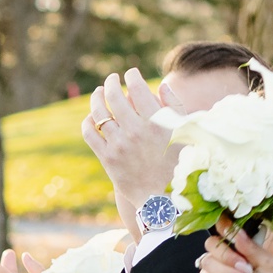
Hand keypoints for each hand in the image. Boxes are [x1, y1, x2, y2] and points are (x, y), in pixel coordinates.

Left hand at [81, 69, 175, 214]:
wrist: (163, 198)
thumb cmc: (178, 163)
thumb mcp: (184, 133)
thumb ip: (174, 106)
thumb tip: (160, 84)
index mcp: (157, 122)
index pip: (138, 88)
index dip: (132, 76)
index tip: (131, 73)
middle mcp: (136, 131)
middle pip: (115, 96)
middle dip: (112, 82)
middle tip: (113, 78)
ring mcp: (119, 145)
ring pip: (99, 113)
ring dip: (97, 97)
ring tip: (99, 92)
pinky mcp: (107, 159)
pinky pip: (90, 134)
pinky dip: (88, 121)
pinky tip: (91, 117)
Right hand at [195, 223, 272, 272]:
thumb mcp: (266, 263)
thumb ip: (253, 247)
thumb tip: (238, 233)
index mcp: (235, 243)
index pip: (222, 226)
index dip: (223, 225)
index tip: (231, 230)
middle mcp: (219, 253)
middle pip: (211, 243)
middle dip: (227, 256)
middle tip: (244, 268)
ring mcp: (210, 269)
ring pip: (208, 262)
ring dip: (226, 272)